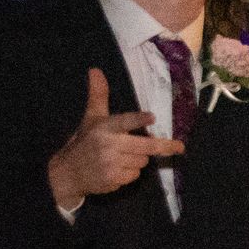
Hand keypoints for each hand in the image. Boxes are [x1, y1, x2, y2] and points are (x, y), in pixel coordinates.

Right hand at [47, 67, 182, 207]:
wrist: (68, 173)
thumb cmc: (85, 141)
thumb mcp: (91, 117)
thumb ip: (99, 95)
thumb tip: (95, 69)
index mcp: (104, 127)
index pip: (123, 122)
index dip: (138, 120)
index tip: (152, 117)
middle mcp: (107, 144)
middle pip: (145, 146)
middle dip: (163, 147)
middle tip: (180, 147)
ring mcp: (110, 163)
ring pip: (142, 161)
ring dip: (139, 159)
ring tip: (122, 157)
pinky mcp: (112, 179)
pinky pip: (135, 175)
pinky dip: (131, 173)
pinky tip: (117, 170)